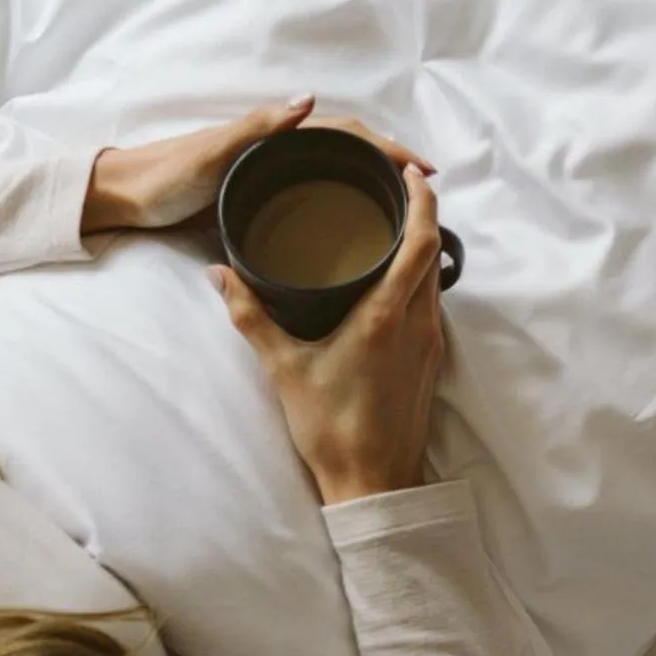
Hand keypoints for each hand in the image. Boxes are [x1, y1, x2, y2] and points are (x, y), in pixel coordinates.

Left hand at [83, 99, 435, 232]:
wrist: (124, 196)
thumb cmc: (164, 175)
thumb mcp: (212, 151)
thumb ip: (258, 127)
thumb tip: (310, 101)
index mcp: (272, 134)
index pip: (344, 133)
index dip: (385, 148)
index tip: (421, 169)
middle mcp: (275, 147)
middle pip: (345, 149)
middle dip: (388, 162)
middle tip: (424, 190)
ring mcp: (266, 172)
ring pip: (331, 169)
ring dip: (367, 178)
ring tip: (399, 203)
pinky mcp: (255, 195)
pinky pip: (311, 191)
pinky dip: (339, 198)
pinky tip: (348, 220)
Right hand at [211, 165, 446, 504]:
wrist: (373, 482)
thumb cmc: (331, 428)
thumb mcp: (283, 368)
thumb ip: (250, 314)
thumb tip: (219, 273)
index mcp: (385, 316)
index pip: (420, 242)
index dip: (421, 201)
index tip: (408, 174)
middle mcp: (417, 323)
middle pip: (434, 253)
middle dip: (421, 215)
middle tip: (393, 190)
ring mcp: (430, 343)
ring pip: (436, 279)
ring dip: (421, 249)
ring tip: (390, 227)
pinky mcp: (431, 361)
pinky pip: (432, 305)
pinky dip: (418, 281)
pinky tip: (391, 281)